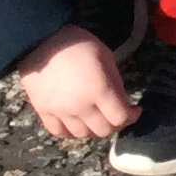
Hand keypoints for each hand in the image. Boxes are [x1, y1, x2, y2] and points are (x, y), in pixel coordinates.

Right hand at [15, 25, 137, 141]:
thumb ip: (115, 83)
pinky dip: (70, 132)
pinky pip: (59, 132)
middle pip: (103, 130)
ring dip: (93, 129)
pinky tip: (77, 124)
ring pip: (82, 134)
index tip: (134, 110)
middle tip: (116, 114)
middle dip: (115, 124)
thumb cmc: (78, 44)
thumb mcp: (106, 57)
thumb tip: (122, 102)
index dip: (131, 116)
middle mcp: (81, 106)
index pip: (120, 118)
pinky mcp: (43, 112)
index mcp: (100, 90)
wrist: (40, 41)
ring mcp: (60, 112)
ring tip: (97, 118)